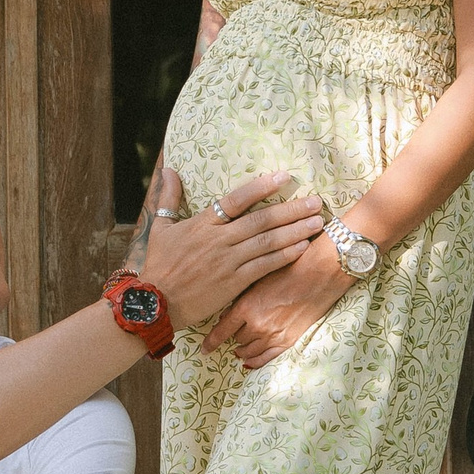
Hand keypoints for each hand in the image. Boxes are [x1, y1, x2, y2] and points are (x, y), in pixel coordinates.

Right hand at [138, 168, 324, 329]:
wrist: (156, 303)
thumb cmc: (159, 265)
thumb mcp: (161, 229)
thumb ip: (168, 198)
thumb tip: (168, 169)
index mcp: (202, 224)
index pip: (236, 200)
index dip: (261, 187)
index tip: (284, 177)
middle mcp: (218, 240)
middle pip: (261, 220)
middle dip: (291, 209)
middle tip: (316, 201)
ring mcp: (227, 262)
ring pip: (267, 242)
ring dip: (295, 231)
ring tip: (317, 222)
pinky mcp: (234, 283)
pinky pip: (264, 266)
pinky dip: (284, 256)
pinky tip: (302, 247)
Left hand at [203, 239, 349, 368]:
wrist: (319, 271)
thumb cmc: (289, 267)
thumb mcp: (258, 278)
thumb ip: (242, 296)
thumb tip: (228, 313)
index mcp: (246, 306)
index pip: (221, 331)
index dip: (211, 342)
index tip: (204, 349)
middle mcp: (257, 324)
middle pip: (236, 338)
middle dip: (233, 334)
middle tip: (234, 330)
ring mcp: (272, 335)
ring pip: (248, 350)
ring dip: (243, 347)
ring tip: (240, 345)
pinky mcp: (288, 341)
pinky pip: (265, 359)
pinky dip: (254, 361)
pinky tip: (248, 361)